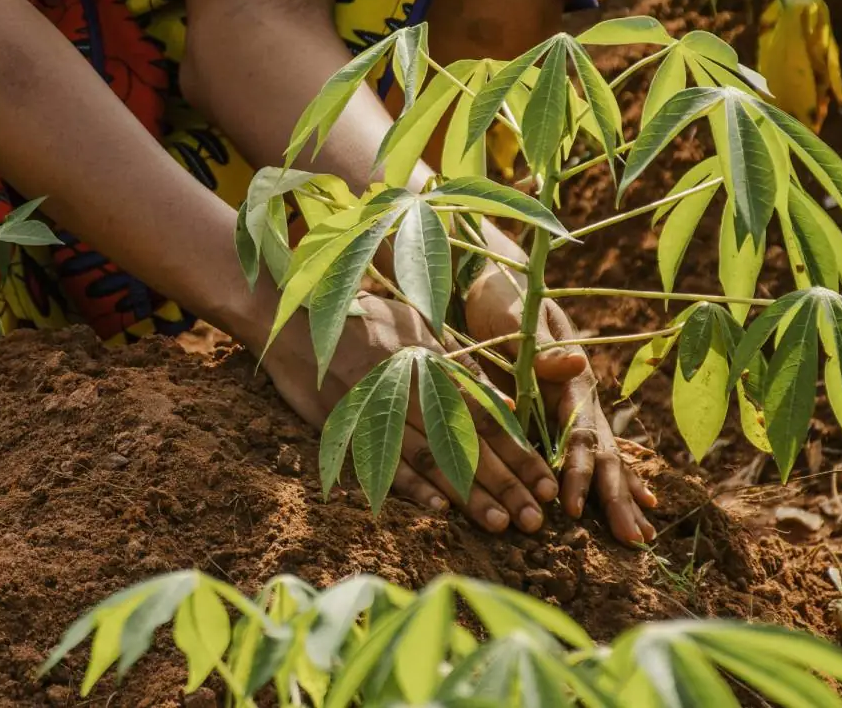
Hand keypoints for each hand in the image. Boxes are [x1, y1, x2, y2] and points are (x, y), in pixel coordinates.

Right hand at [259, 293, 559, 532]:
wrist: (296, 319)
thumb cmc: (363, 320)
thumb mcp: (418, 329)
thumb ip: (461, 367)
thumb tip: (506, 407)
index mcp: (434, 363)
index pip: (486, 415)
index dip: (518, 452)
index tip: (545, 482)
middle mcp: (412, 386)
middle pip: (467, 442)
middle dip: (505, 482)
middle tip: (536, 519)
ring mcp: (379, 406)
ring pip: (432, 456)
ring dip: (468, 494)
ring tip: (500, 523)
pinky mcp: (347, 423)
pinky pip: (382, 458)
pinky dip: (411, 485)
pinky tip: (440, 510)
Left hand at [462, 234, 657, 544]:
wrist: (501, 281)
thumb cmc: (504, 298)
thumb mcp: (518, 316)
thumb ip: (544, 345)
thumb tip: (579, 363)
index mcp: (570, 378)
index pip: (580, 433)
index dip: (580, 471)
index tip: (575, 507)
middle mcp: (580, 394)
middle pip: (604, 452)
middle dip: (617, 497)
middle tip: (633, 541)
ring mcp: (576, 404)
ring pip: (605, 456)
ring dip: (622, 496)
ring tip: (641, 537)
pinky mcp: (562, 410)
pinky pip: (591, 451)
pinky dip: (612, 479)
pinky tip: (635, 504)